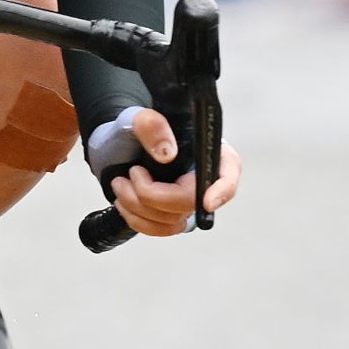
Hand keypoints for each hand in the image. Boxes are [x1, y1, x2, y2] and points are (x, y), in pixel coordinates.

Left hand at [87, 107, 242, 237]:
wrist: (119, 145)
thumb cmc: (136, 129)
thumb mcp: (139, 119)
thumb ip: (151, 126)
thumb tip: (167, 153)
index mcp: (210, 151)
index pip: (229, 173)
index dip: (223, 190)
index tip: (207, 202)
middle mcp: (206, 180)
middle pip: (190, 202)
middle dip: (151, 194)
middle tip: (130, 173)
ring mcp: (191, 201)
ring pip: (171, 220)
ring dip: (136, 205)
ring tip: (120, 183)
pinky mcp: (174, 216)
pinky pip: (161, 230)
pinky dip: (137, 220)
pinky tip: (123, 202)